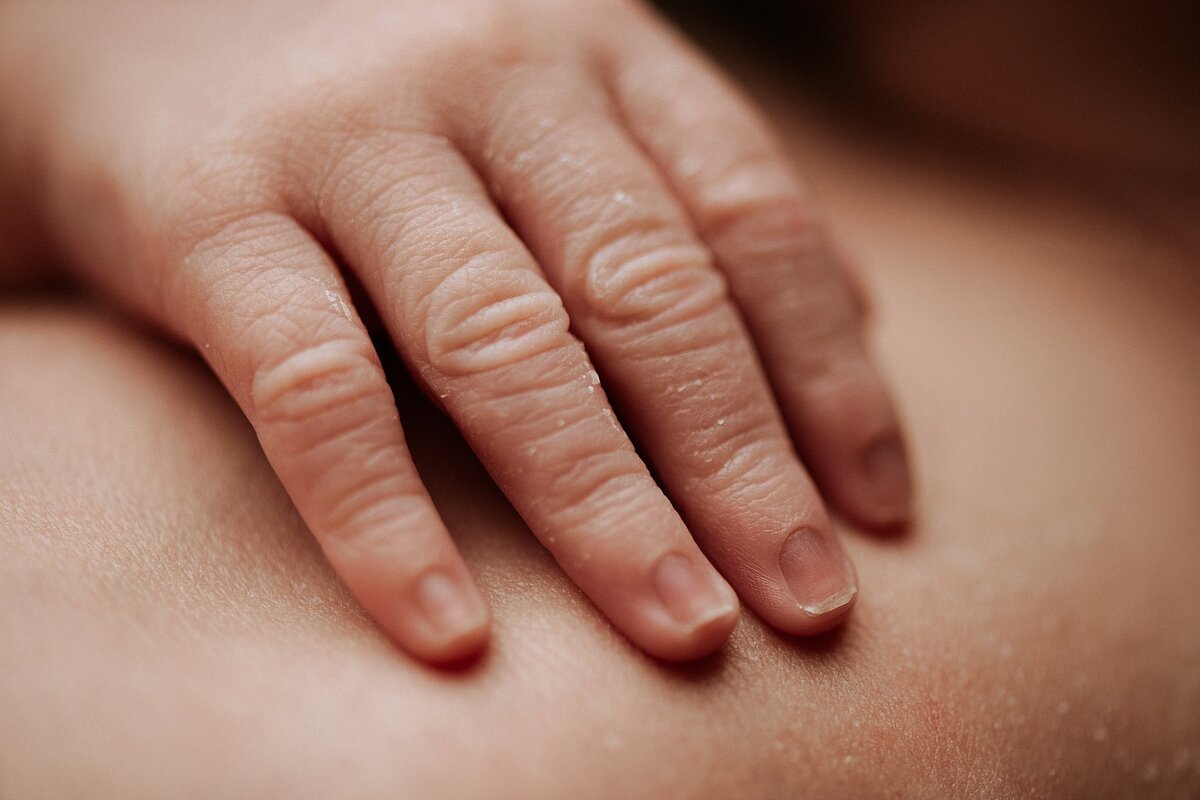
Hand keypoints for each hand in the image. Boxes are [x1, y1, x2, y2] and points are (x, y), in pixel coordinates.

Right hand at [0, 0, 909, 661]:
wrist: (147, 26)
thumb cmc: (400, 102)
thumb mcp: (565, 110)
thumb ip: (698, 198)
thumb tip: (861, 316)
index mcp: (598, 54)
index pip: (753, 220)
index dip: (831, 375)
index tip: (877, 513)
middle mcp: (492, 80)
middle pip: (650, 291)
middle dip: (744, 463)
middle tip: (809, 604)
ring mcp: (351, 141)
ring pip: (505, 341)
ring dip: (606, 506)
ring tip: (684, 629)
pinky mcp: (211, 214)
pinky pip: (316, 385)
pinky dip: (385, 517)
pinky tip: (450, 630)